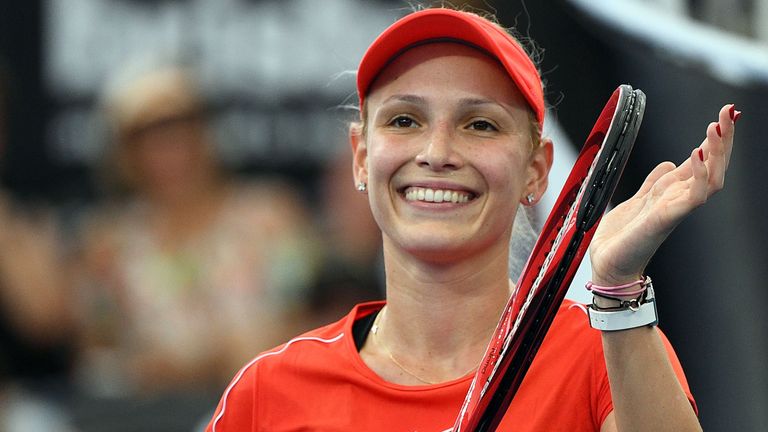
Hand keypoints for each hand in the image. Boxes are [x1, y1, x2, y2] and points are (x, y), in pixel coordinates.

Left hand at [589, 104, 737, 286]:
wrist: (607, 263)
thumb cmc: (621, 236)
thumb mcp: (636, 199)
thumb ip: (653, 182)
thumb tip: (669, 163)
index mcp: (673, 191)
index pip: (702, 160)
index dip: (716, 138)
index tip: (727, 113)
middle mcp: (680, 199)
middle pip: (713, 165)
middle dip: (724, 139)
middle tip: (730, 112)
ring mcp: (676, 209)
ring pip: (712, 178)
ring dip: (717, 152)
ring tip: (716, 127)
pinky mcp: (667, 218)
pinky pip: (694, 195)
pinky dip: (698, 174)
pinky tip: (697, 154)